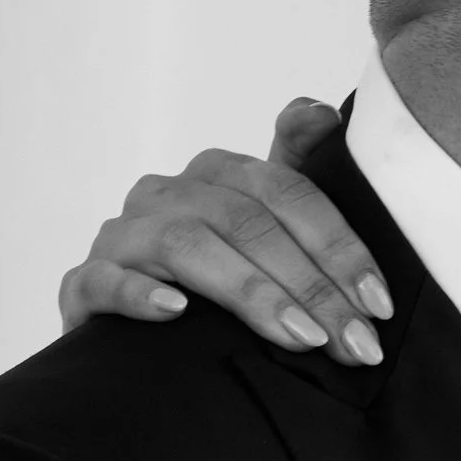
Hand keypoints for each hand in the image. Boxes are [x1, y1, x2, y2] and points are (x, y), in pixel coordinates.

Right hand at [57, 99, 391, 363]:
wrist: (140, 348)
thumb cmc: (216, 290)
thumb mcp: (264, 238)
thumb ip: (294, 178)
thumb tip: (320, 112)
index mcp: (218, 176)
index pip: (287, 192)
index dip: (339, 246)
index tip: (378, 304)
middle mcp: (167, 195)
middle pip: (246, 223)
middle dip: (310, 286)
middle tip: (355, 343)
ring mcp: (122, 238)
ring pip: (184, 244)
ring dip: (251, 293)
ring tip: (301, 339)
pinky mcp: (82, 287)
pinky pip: (104, 279)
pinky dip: (139, 293)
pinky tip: (176, 313)